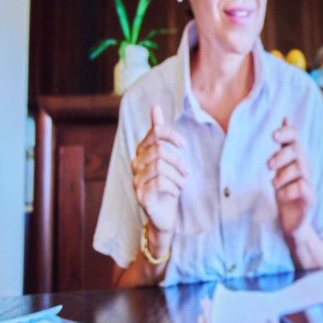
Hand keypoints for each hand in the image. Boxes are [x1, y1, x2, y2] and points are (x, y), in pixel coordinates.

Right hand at [133, 105, 185, 244]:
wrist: (166, 216)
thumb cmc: (168, 185)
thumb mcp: (168, 159)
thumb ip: (159, 134)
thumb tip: (155, 107)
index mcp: (142, 153)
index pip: (153, 134)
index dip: (169, 135)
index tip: (183, 144)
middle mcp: (136, 165)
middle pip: (159, 151)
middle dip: (178, 161)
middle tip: (186, 172)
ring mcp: (136, 181)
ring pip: (160, 167)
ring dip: (177, 177)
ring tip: (181, 185)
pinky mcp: (141, 196)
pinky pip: (159, 183)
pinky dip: (173, 187)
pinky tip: (175, 192)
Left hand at [269, 117, 313, 239]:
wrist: (291, 222)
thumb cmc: (282, 191)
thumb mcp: (277, 169)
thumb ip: (280, 147)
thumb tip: (285, 118)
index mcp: (296, 157)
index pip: (295, 137)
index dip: (286, 133)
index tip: (273, 135)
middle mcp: (305, 167)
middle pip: (297, 151)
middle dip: (281, 155)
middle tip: (268, 165)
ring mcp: (310, 182)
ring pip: (300, 168)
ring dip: (283, 174)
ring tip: (273, 184)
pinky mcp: (310, 198)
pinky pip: (303, 188)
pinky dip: (289, 190)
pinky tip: (280, 196)